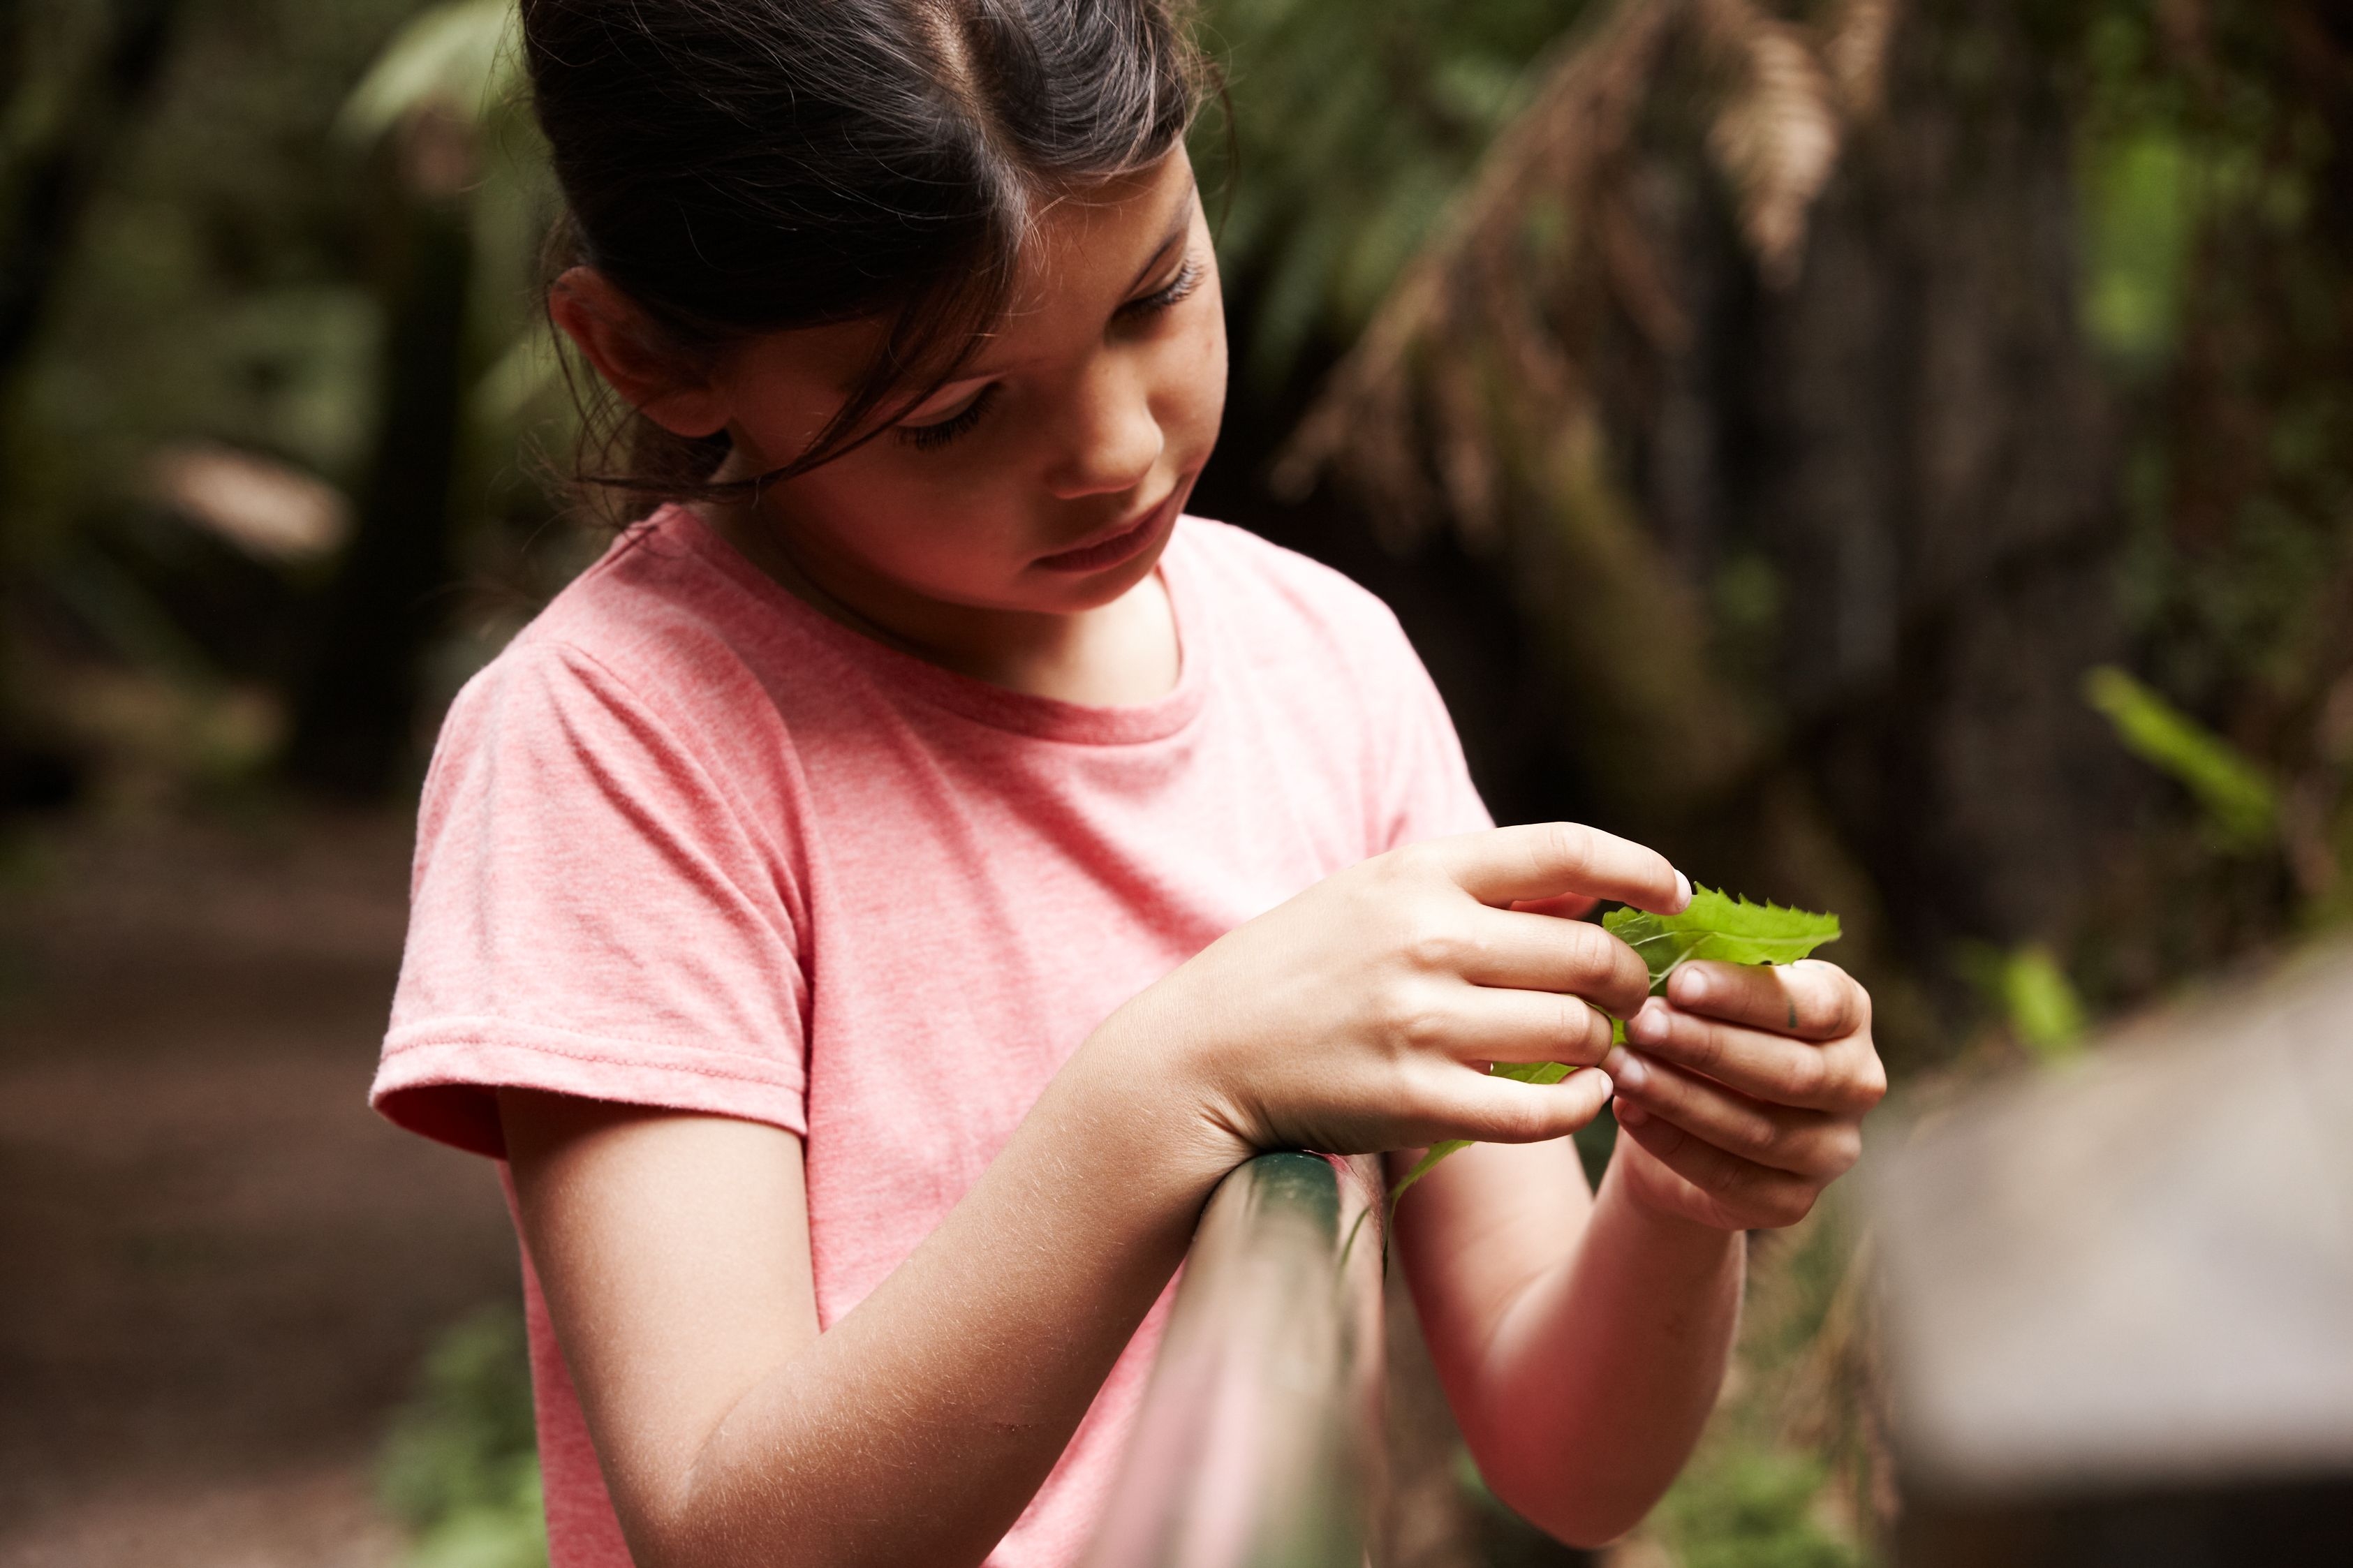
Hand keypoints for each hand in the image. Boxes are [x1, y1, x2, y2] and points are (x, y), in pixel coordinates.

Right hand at [1094, 823, 1684, 1165]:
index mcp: (1417, 872)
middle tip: (1633, 998)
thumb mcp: (1372, 897)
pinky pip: (1544, 1109)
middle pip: (1591, 954)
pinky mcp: (1417, 1102)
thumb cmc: (1298, 972)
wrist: (1200, 1058)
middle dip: (1631, 981)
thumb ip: (1474, 890)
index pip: (1564, 852)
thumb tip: (1591, 896)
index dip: (1639, 868)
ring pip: (1576, 1031)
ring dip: (1604, 1044)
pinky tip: (1583, 1097)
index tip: (1675, 895)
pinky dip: (1583, 1104)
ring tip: (1596, 1049)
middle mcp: (1424, 938)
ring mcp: (1421, 1023)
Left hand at [1600, 959, 1883, 1230]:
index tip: (1680, 981)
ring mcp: (1832, 1150)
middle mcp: (1857, 1082)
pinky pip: (1732, 1178)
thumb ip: (1704, 973)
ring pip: (1759, 1130)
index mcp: (1848, 1014)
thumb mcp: (1708, 995)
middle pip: (1793, 1071)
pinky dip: (1673, 1143)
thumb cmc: (1700, 1031)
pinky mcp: (1794, 1202)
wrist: (1682, 1122)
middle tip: (1642, 1023)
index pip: (1816, 1005)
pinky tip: (1627, 1110)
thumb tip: (1659, 946)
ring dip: (1682, 1096)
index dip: (1747, 995)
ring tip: (1621, 1066)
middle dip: (1709, 1046)